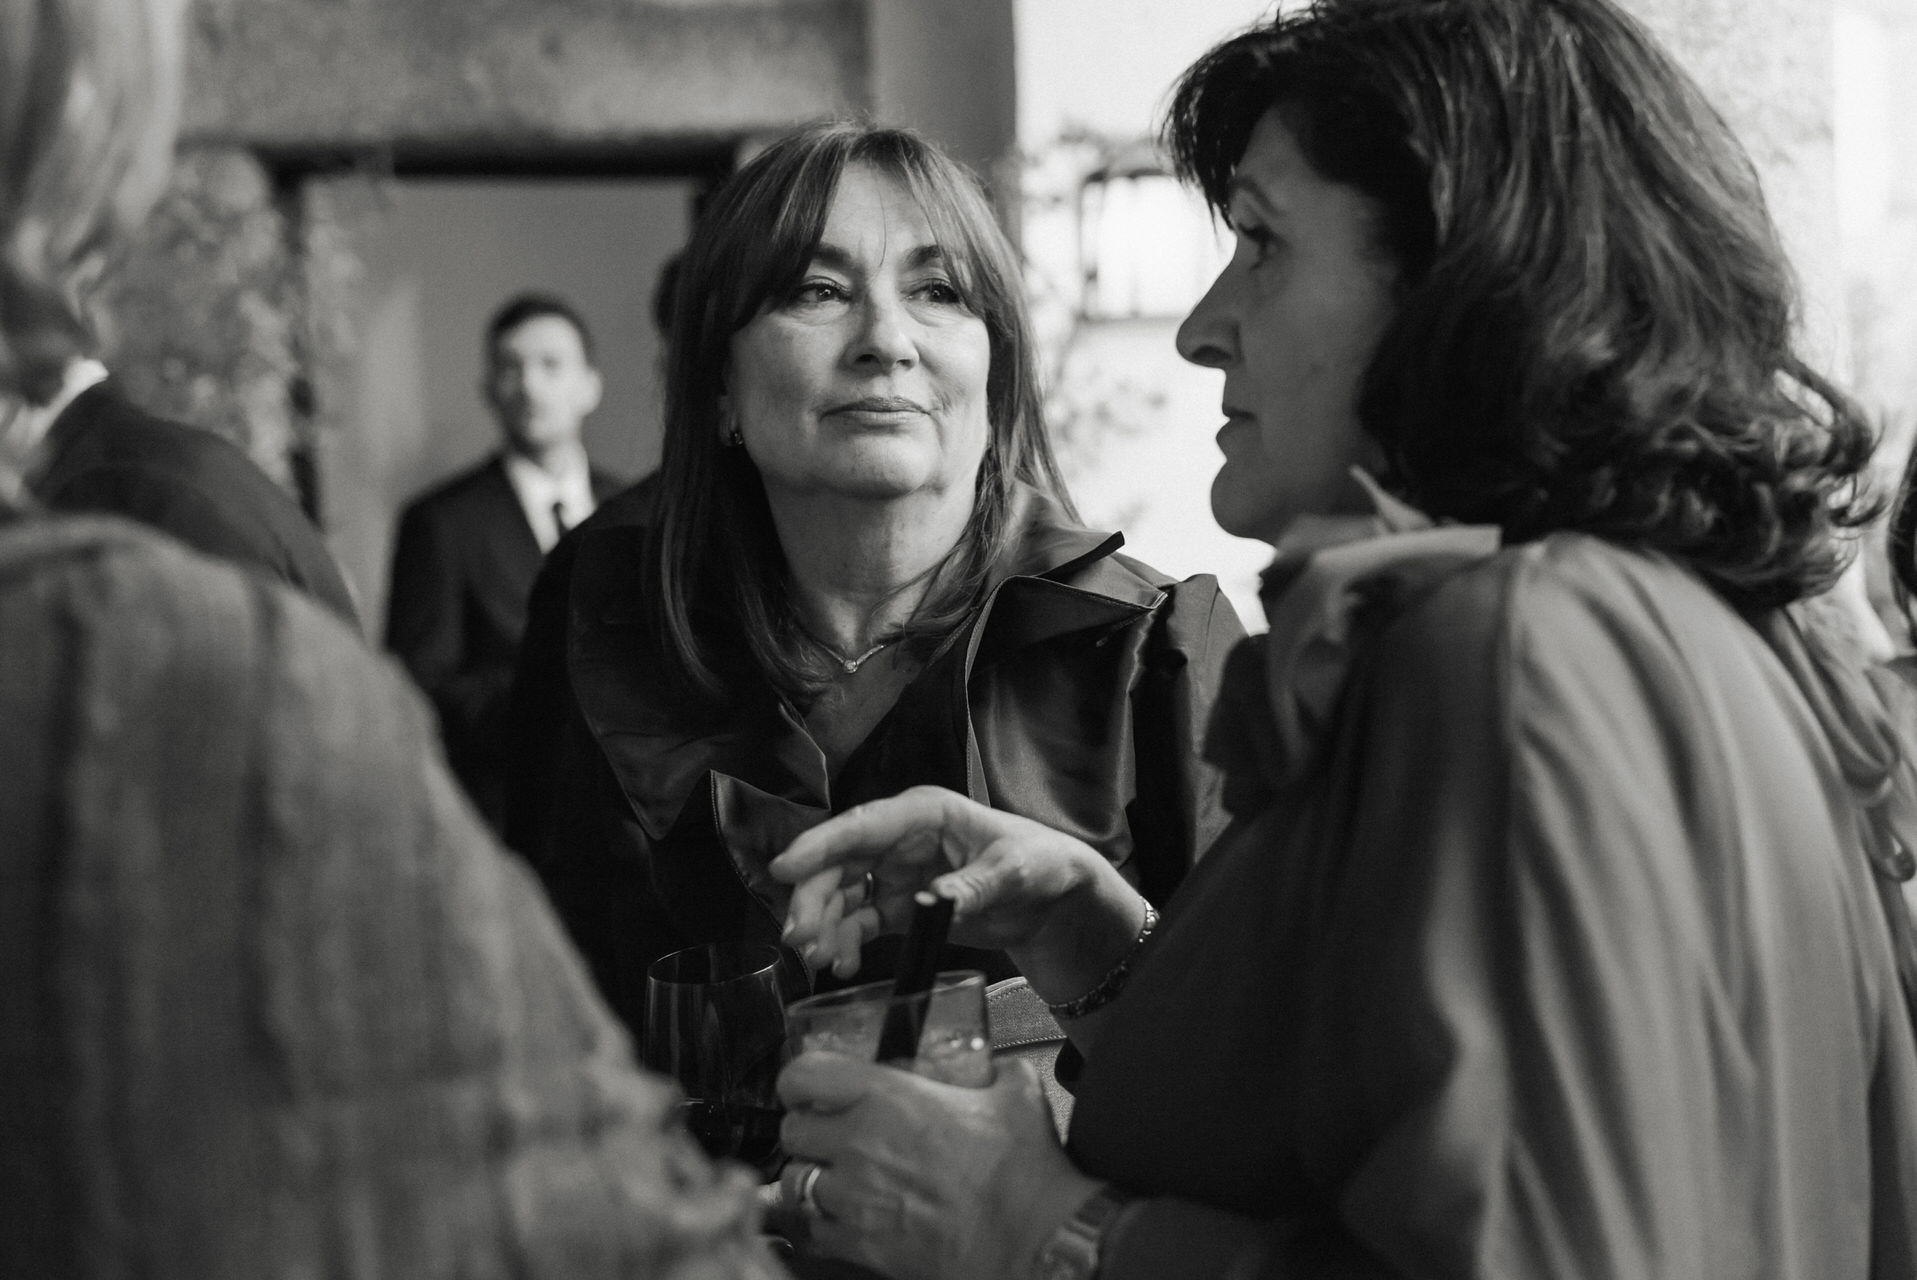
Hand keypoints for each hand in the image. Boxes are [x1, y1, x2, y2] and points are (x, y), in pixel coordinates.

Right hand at [770, 785, 1107, 979]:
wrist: (1051, 897)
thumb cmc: (1036, 862)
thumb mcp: (1012, 870)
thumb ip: (973, 885)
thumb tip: (936, 900)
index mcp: (922, 815)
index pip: (860, 826)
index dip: (819, 846)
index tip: (785, 868)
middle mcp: (898, 841)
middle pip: (838, 864)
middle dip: (814, 899)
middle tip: (800, 937)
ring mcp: (893, 874)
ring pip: (840, 896)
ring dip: (823, 925)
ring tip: (820, 958)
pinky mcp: (898, 907)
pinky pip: (858, 924)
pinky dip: (845, 943)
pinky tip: (843, 964)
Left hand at [776, 1052, 1100, 1279]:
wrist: (1034, 1240)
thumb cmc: (1024, 1170)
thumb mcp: (1016, 1096)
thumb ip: (1000, 1073)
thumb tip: (1002, 1069)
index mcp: (887, 1097)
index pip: (804, 1074)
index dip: (800, 1081)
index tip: (810, 1089)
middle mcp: (859, 1143)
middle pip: (791, 1131)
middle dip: (808, 1132)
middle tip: (830, 1136)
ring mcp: (855, 1198)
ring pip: (795, 1183)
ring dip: (813, 1179)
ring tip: (840, 1179)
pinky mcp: (861, 1244)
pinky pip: (815, 1231)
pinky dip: (826, 1225)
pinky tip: (851, 1219)